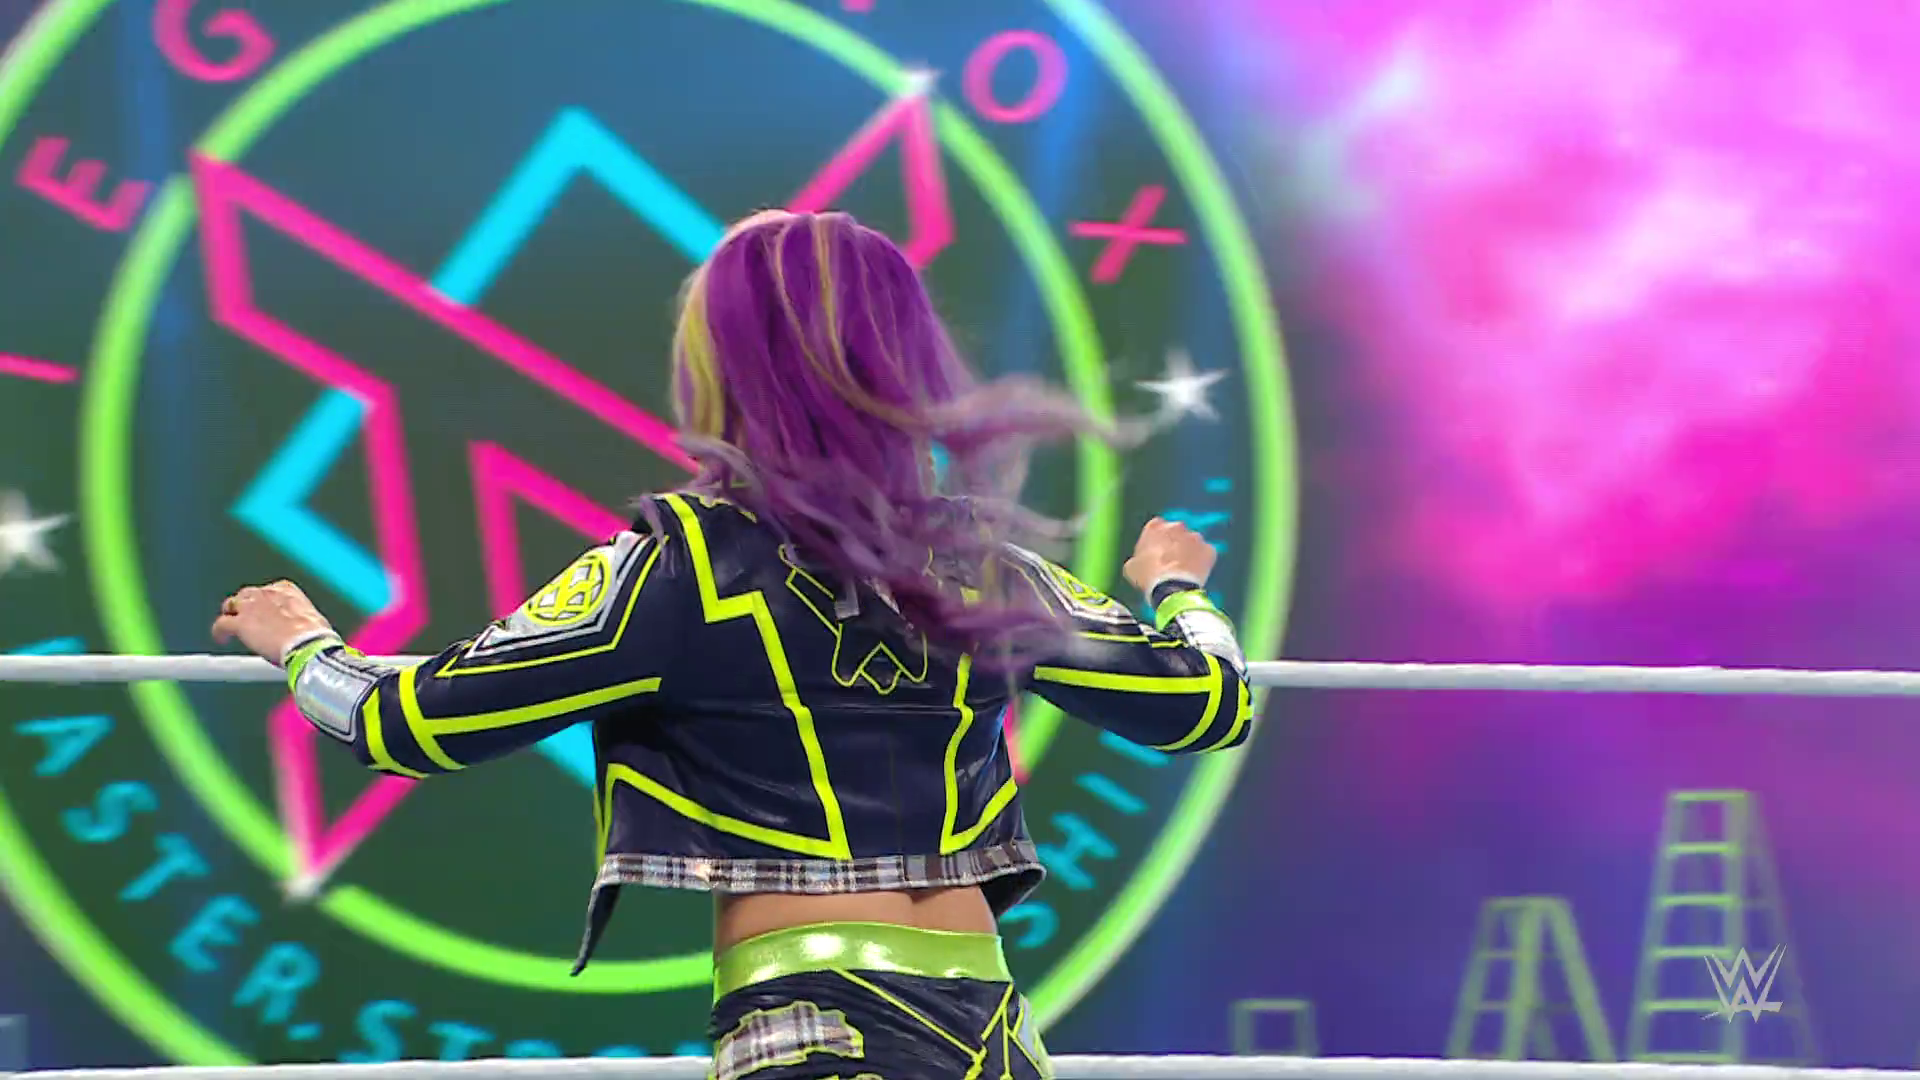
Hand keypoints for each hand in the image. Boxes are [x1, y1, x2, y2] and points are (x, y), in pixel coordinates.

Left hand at [211, 580, 336, 666]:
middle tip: (247, 620)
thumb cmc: (315, 635)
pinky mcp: (240, 623)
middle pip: (247, 595)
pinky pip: (221, 624)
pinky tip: (221, 639)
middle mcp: (266, 593)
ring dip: (231, 614)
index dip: (265, 603)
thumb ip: (299, 621)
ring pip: (232, 605)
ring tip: (230, 627)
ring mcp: (251, 607)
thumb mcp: (312, 619)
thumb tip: (301, 633)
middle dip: (246, 606)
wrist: (307, 643)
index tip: (267, 613)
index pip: (269, 590)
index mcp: (286, 589)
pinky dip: (220, 632)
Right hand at [1121, 517, 1216, 594]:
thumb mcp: (1131, 567)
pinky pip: (1205, 554)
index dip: (1155, 541)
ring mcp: (1195, 537)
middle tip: (1170, 561)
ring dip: (1189, 552)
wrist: (1171, 589)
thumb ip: (1137, 558)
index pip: (1155, 528)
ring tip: (1183, 569)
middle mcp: (1176, 526)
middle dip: (1174, 544)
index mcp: (1155, 527)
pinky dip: (1202, 561)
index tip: (1154, 553)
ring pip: (1192, 543)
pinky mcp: (1209, 549)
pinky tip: (1194, 573)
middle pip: (1176, 533)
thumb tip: (1138, 563)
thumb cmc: (1147, 577)